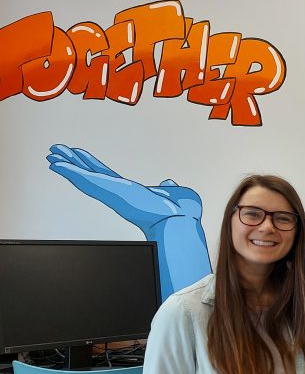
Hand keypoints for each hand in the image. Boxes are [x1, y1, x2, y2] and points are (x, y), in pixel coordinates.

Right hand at [47, 144, 202, 232]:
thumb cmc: (183, 214)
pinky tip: (55, 163)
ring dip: (67, 163)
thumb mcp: (176, 194)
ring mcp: (113, 193)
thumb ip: (168, 188)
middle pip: (91, 173)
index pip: (107, 176)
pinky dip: (70, 170)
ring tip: (52, 153)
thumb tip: (169, 183)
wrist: (180, 222)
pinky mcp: (110, 191)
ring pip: (85, 175)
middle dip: (74, 162)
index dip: (92, 166)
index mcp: (133, 193)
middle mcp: (120, 193)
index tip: (79, 157)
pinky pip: (86, 179)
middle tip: (56, 151)